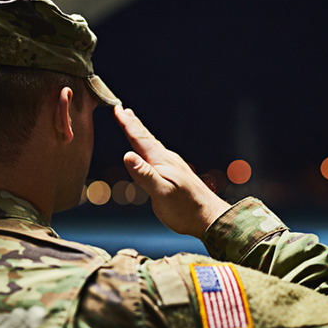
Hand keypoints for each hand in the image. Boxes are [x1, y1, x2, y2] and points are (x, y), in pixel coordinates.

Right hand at [113, 106, 229, 237]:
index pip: (140, 139)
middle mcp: (167, 159)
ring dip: (141, 134)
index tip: (117, 109)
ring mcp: (172, 166)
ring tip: (134, 125)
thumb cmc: (185, 209)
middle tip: (122, 110)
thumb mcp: (161, 193)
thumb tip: (127, 155)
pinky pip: (157, 154)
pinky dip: (148, 147)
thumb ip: (144, 174)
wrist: (210, 219)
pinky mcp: (175, 175)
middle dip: (133, 124)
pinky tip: (150, 152)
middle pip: (146, 138)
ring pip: (152, 145)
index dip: (127, 124)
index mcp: (161, 161)